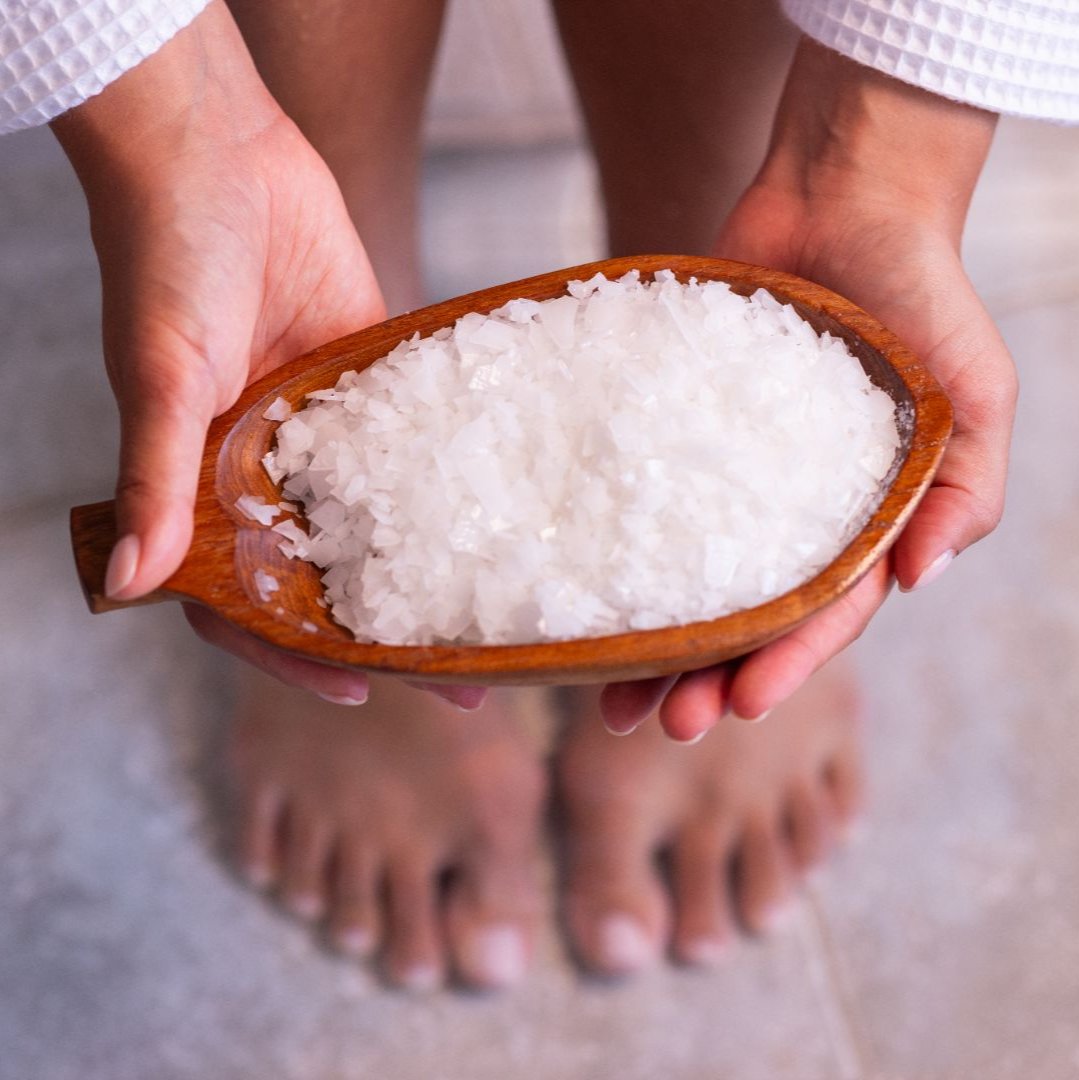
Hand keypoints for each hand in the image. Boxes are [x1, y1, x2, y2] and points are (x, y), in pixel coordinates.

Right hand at [53, 3, 483, 707]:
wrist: (219, 150)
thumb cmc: (167, 256)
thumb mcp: (162, 375)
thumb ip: (153, 477)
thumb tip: (126, 586)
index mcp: (201, 484)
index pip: (242, 594)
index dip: (291, 651)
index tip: (356, 692)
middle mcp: (261, 468)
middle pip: (325, 571)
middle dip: (383, 627)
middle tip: (460, 676)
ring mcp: (320, 427)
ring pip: (374, 515)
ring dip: (425, 563)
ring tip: (492, 608)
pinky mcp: (365, 375)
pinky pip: (408, 439)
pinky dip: (444, 477)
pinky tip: (497, 509)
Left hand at [601, 39, 1016, 739]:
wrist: (843, 199)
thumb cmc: (923, 296)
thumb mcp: (976, 396)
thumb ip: (966, 489)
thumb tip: (921, 579)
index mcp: (859, 526)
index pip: (822, 616)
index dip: (784, 665)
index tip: (738, 707)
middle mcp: (788, 516)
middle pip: (743, 616)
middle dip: (706, 676)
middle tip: (656, 722)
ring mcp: (726, 478)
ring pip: (685, 577)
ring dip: (653, 640)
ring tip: (603, 694)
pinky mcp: (675, 432)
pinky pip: (641, 495)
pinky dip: (615, 544)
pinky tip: (576, 586)